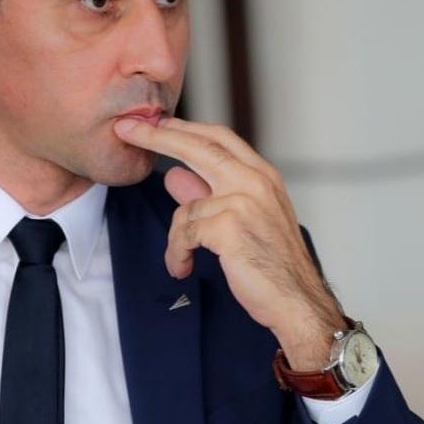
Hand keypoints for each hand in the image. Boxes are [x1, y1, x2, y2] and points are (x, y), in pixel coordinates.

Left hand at [113, 116, 345, 369]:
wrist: (298, 302)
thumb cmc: (272, 264)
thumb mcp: (245, 218)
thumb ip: (209, 194)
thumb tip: (173, 176)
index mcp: (262, 174)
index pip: (218, 137)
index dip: (183, 128)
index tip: (155, 122)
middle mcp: (255, 180)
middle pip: (197, 146)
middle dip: (156, 135)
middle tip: (126, 129)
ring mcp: (243, 200)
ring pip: (185, 207)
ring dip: (176, 238)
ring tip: (181, 259)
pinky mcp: (229, 226)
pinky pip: (184, 233)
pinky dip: (178, 253)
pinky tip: (183, 267)